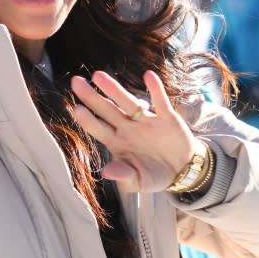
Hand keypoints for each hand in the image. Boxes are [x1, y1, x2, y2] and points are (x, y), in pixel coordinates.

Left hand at [70, 69, 194, 192]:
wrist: (182, 170)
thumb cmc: (154, 176)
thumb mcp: (138, 182)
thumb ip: (123, 176)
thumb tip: (106, 172)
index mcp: (118, 143)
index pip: (100, 129)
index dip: (89, 120)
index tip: (77, 109)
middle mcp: (129, 128)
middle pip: (108, 110)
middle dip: (92, 97)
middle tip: (76, 82)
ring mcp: (147, 121)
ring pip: (129, 102)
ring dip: (114, 89)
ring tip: (98, 76)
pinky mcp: (167, 118)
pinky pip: (160, 101)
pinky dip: (156, 89)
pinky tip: (148, 76)